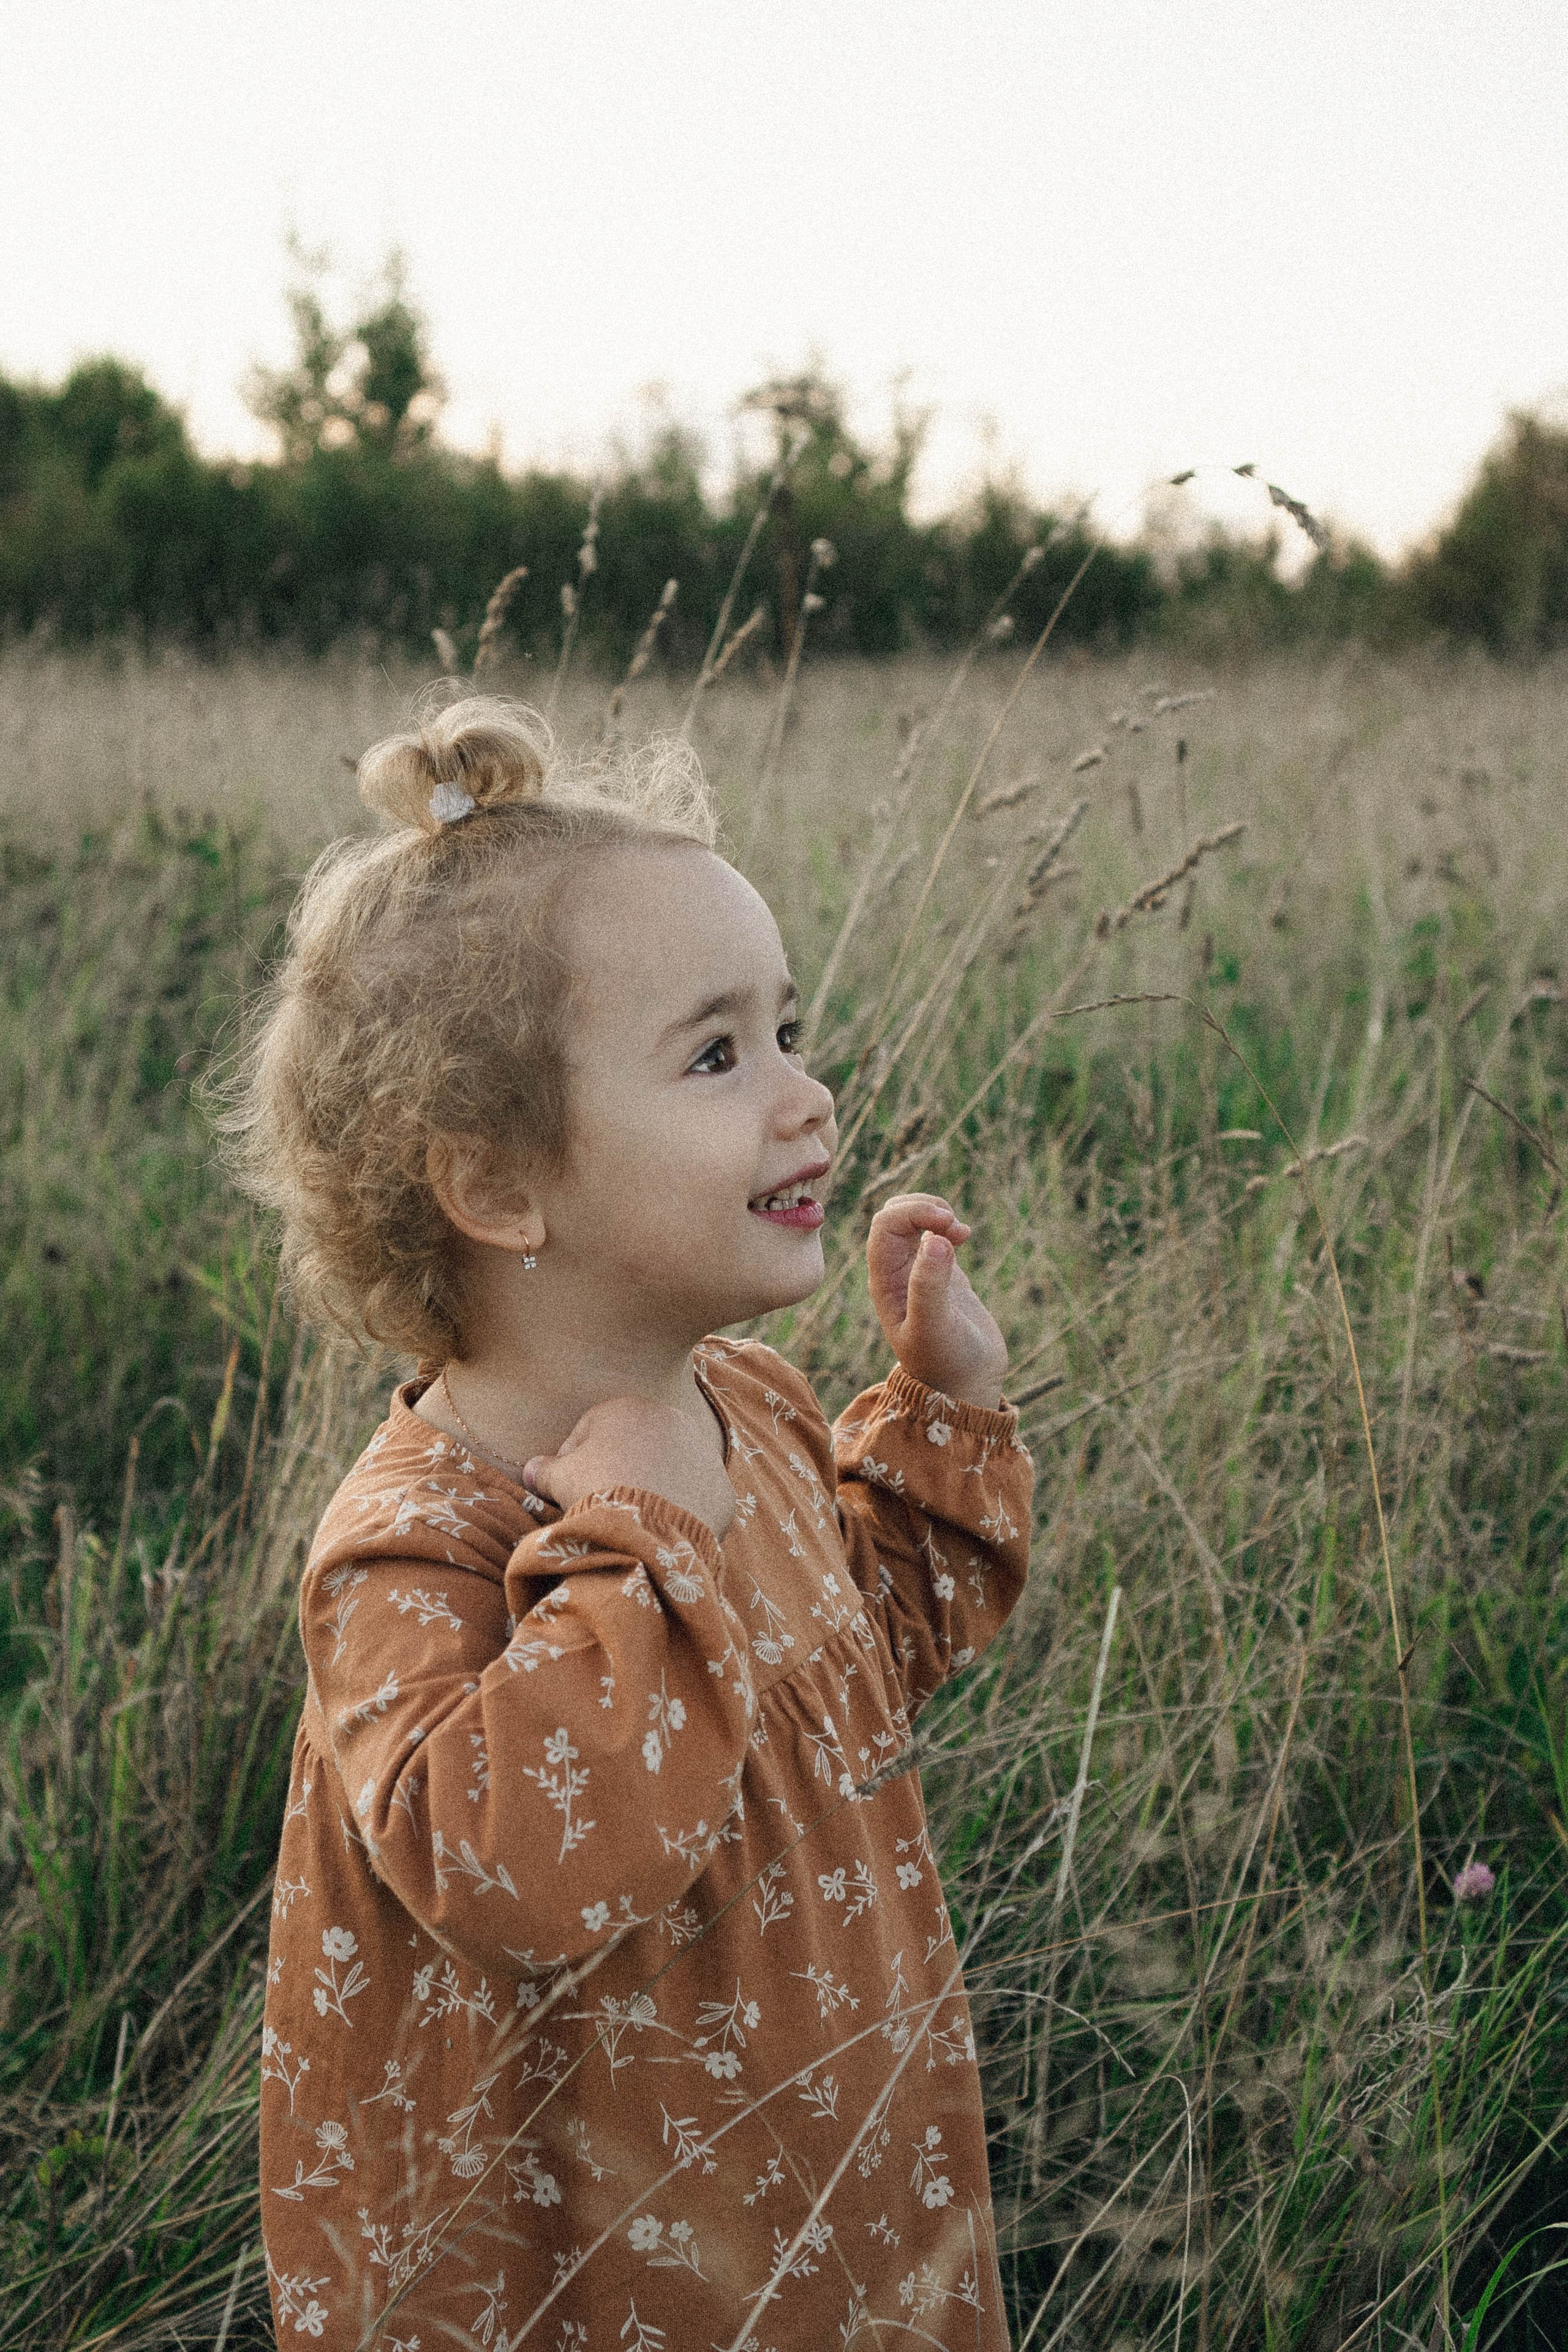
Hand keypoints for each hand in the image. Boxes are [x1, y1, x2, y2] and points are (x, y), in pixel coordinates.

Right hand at [522, 1396, 736, 1543]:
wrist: (652, 1532)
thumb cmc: (599, 1492)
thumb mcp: (560, 1478)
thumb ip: (544, 1469)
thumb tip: (530, 1468)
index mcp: (627, 1408)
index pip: (591, 1432)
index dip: (574, 1462)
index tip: (569, 1489)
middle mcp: (671, 1419)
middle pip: (633, 1448)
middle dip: (618, 1472)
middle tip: (602, 1505)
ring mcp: (701, 1452)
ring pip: (666, 1470)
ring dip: (651, 1489)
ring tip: (632, 1520)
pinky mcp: (720, 1486)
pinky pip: (693, 1497)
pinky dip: (679, 1511)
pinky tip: (661, 1531)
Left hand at [865, 1194, 1008, 1408]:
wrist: (966, 1385)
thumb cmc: (946, 1362)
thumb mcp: (934, 1328)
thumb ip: (930, 1286)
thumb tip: (934, 1240)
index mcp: (884, 1282)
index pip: (886, 1225)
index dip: (914, 1213)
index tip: (948, 1225)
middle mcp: (895, 1273)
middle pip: (895, 1215)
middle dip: (924, 1209)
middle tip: (955, 1227)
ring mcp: (917, 1271)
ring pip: (911, 1220)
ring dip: (935, 1213)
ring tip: (960, 1231)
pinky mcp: (941, 1273)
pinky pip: (932, 1233)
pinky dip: (947, 1225)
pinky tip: (963, 1237)